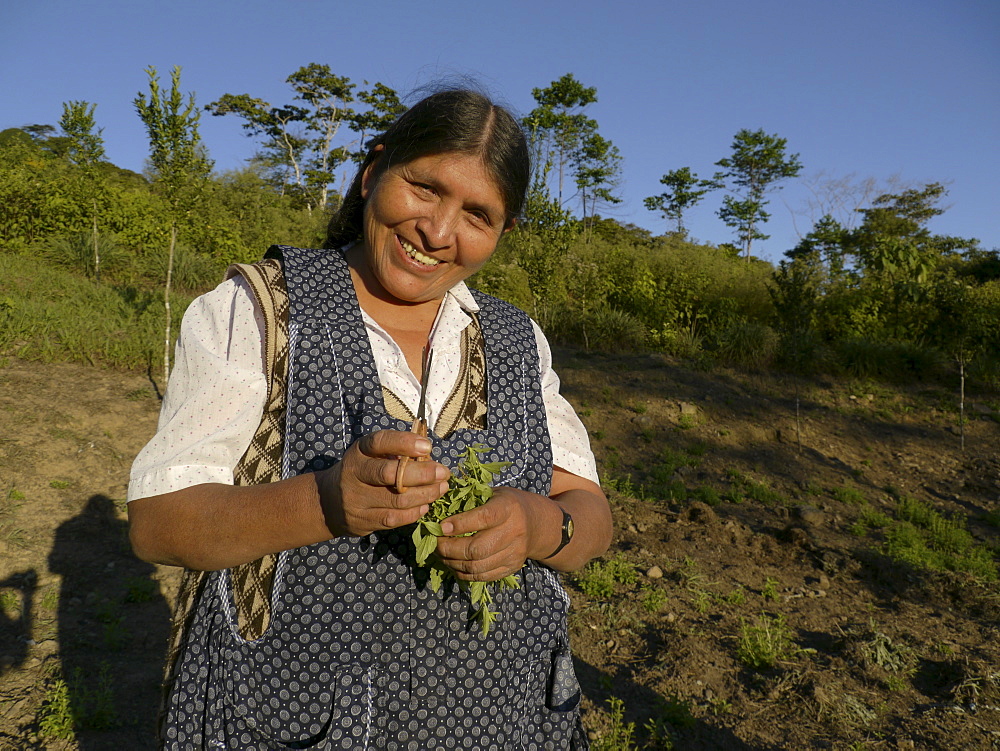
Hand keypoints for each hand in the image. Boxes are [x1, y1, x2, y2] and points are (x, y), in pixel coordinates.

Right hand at [316, 430, 449, 537]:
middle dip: (422, 474)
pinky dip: (414, 513)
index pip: (379, 442)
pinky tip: (426, 505)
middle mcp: (354, 474)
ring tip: (441, 488)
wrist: (329, 502)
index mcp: (358, 452)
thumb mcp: (371, 455)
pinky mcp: (362, 521)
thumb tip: (429, 456)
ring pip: (396, 500)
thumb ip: (396, 453)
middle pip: (389, 474)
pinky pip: (394, 519)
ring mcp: (356, 500)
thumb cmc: (361, 471)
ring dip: (425, 495)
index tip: (427, 445)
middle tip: (443, 472)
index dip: (404, 443)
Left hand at [434, 487, 540, 581]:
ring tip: (440, 555)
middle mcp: (514, 532)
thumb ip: (471, 500)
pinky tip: (454, 564)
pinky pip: (483, 576)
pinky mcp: (511, 567)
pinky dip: (464, 573)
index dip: (460, 524)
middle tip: (435, 544)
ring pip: (477, 566)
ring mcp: (514, 553)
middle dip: (450, 549)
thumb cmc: (507, 504)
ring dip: (453, 563)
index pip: (484, 518)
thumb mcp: (493, 493)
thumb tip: (439, 509)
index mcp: (508, 509)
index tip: (441, 527)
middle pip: (477, 549)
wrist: (535, 523)